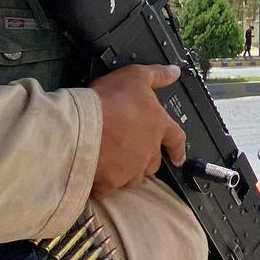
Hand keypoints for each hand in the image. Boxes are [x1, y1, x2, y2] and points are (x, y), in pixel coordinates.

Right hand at [89, 64, 185, 199]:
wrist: (81, 128)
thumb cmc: (109, 102)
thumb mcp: (135, 77)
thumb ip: (156, 75)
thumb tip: (174, 72)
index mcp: (159, 127)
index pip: (177, 139)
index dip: (178, 148)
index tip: (178, 157)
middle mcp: (148, 151)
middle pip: (154, 162)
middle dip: (146, 159)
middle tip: (133, 153)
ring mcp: (130, 169)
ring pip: (135, 177)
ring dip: (128, 172)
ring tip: (115, 163)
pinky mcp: (111, 183)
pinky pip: (110, 188)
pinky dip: (104, 183)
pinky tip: (96, 175)